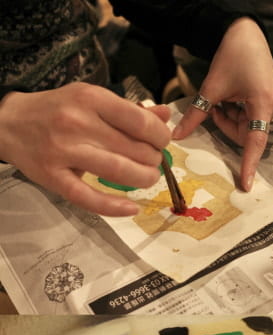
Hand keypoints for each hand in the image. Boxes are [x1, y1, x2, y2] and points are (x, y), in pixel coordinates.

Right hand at [0, 83, 170, 215]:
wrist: (9, 123)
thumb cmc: (59, 111)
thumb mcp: (93, 101)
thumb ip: (130, 111)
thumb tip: (166, 116)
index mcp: (90, 98)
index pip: (140, 122)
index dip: (160, 137)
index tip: (161, 143)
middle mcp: (77, 122)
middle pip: (135, 149)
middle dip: (153, 159)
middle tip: (152, 162)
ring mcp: (63, 151)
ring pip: (120, 172)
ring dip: (143, 179)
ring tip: (146, 178)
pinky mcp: (53, 177)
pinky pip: (89, 198)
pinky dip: (115, 207)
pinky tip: (132, 209)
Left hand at [172, 17, 272, 191]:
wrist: (247, 33)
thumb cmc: (232, 55)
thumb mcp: (211, 87)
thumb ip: (196, 114)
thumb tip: (177, 135)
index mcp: (262, 103)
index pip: (255, 141)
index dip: (249, 164)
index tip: (246, 184)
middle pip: (246, 134)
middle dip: (228, 124)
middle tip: (217, 105)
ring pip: (247, 128)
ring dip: (232, 118)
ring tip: (226, 97)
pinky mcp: (272, 103)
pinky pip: (252, 118)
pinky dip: (238, 112)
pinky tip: (235, 97)